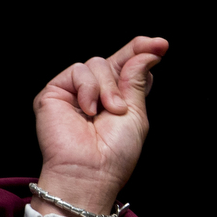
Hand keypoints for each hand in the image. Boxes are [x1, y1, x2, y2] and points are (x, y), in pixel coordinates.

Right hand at [32, 36, 167, 215]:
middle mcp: (96, 92)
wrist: (91, 171)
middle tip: (124, 102)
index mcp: (118, 97)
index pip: (129, 65)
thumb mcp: (136, 113)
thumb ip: (137, 80)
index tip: (160, 45)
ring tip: (108, 112)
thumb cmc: (115, 153)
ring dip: (107, 87)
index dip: (142, 50)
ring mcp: (75, 91)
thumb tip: (147, 52)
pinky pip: (77, 71)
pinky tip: (88, 110)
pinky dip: (87, 88)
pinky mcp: (55, 92)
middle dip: (126, 68)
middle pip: (114, 60)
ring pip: (97, 63)